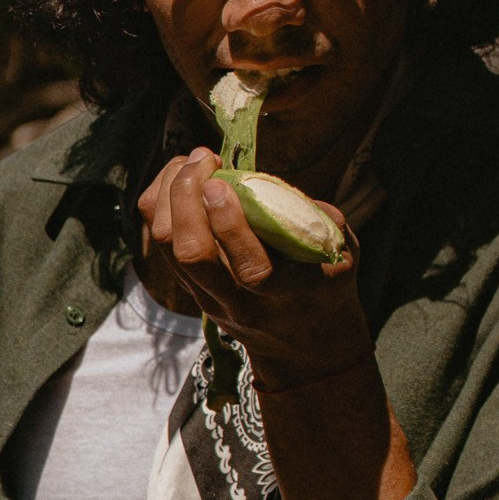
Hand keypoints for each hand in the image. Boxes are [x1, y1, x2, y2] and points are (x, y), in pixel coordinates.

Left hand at [139, 148, 376, 393]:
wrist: (300, 340)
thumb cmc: (325, 283)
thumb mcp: (339, 254)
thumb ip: (319, 221)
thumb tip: (277, 188)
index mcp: (286, 293)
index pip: (251, 268)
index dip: (229, 224)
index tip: (221, 183)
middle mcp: (239, 301)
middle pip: (193, 254)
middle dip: (188, 199)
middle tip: (202, 159)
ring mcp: (208, 296)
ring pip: (168, 246)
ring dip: (170, 195)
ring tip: (189, 163)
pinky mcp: (188, 287)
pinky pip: (159, 242)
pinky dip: (161, 204)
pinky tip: (177, 177)